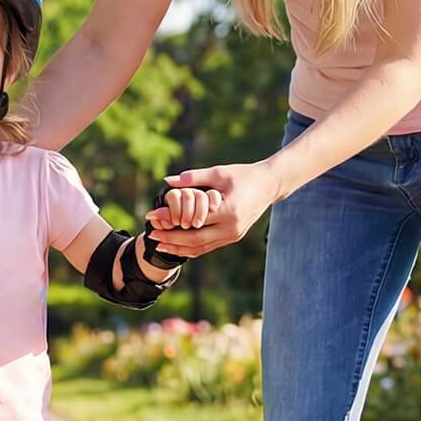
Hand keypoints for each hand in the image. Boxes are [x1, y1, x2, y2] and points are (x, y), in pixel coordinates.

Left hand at [145, 164, 277, 258]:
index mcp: (229, 210)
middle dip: (170, 240)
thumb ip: (192, 178)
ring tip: (159, 245)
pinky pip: (209, 246)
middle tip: (151, 236)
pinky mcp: (234, 237)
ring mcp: (233, 235)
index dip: (170, 220)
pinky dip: (192, 248)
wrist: (269, 185)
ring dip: (179, 248)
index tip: (152, 217)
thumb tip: (167, 182)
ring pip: (201, 247)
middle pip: (194, 239)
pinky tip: (177, 246)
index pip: (192, 219)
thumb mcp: (218, 173)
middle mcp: (231, 227)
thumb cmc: (243, 175)